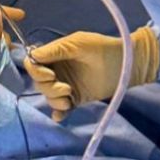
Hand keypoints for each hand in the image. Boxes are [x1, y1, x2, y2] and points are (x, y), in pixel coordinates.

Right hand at [24, 26, 159, 119]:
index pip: (34, 64)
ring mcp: (66, 85)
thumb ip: (56, 50)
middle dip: (48, 88)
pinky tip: (61, 115)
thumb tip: (33, 56)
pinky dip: (58, 113)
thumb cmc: (104, 48)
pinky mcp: (76, 99)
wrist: (127, 64)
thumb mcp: (79, 44)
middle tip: (65, 88)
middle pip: (38, 82)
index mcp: (55, 55)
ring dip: (54, 100)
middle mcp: (58, 70)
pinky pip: (60, 109)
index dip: (36, 71)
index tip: (50, 75)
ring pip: (48, 96)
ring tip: (70, 98)